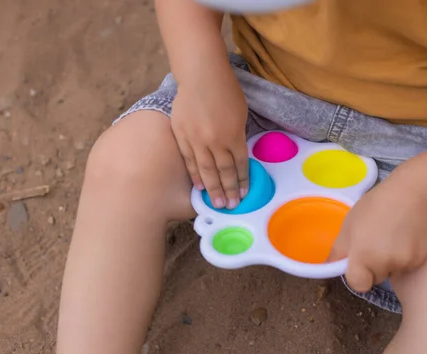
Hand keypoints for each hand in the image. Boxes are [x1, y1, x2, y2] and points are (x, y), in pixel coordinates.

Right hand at [171, 65, 248, 208]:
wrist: (200, 74)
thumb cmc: (225, 90)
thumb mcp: (240, 113)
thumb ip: (238, 136)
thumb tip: (235, 155)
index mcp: (234, 135)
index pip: (240, 165)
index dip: (243, 181)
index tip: (244, 195)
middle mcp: (215, 141)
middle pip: (223, 172)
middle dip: (228, 191)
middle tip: (230, 207)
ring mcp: (196, 139)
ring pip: (205, 170)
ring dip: (212, 189)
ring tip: (216, 203)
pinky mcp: (181, 135)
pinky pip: (189, 160)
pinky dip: (194, 174)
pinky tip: (198, 186)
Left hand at [327, 177, 426, 291]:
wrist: (412, 194)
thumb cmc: (375, 207)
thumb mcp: (349, 225)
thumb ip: (339, 251)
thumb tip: (330, 267)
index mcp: (362, 256)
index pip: (358, 284)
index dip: (357, 276)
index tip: (359, 263)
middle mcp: (383, 264)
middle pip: (375, 278)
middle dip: (373, 267)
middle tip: (376, 242)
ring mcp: (403, 263)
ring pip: (391, 271)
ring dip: (390, 261)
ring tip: (391, 237)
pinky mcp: (419, 259)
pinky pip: (407, 266)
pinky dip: (405, 256)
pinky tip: (405, 237)